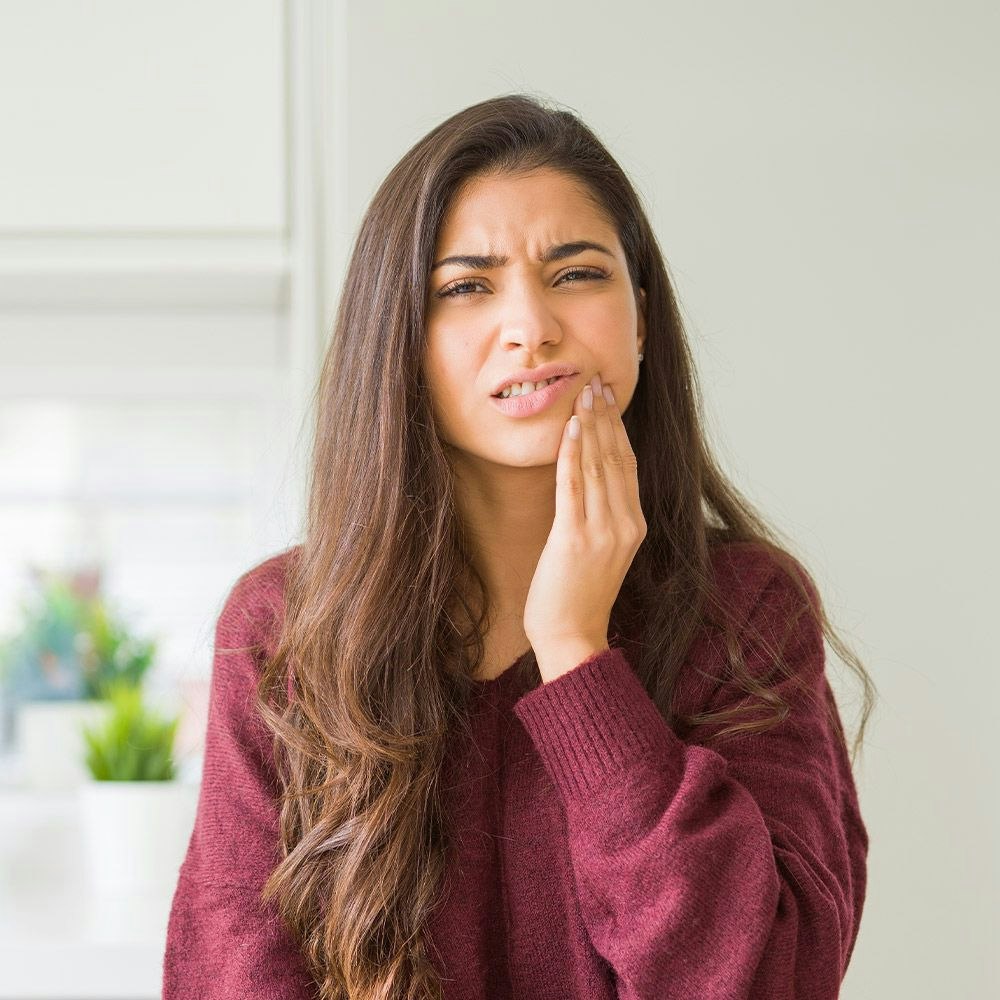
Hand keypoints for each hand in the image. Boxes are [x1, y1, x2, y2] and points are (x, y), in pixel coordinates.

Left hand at [523, 372, 646, 670]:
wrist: (572, 637)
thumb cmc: (578, 597)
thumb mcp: (600, 553)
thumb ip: (600, 518)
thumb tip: (586, 482)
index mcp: (635, 526)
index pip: (628, 466)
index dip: (618, 429)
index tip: (608, 399)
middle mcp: (626, 524)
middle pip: (616, 458)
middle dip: (605, 417)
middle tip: (595, 381)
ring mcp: (604, 531)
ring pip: (597, 465)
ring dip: (588, 425)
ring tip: (582, 394)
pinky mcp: (576, 537)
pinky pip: (574, 485)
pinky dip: (572, 453)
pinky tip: (569, 427)